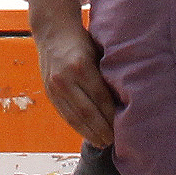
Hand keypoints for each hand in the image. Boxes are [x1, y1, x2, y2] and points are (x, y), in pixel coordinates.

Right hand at [31, 10, 118, 147]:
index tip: (124, 128)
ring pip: (74, 117)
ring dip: (89, 133)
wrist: (52, 30)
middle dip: (102, 130)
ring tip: (103, 143)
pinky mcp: (49, 92)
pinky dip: (77, 127)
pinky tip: (88, 134)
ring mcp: (55, 86)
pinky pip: (64, 114)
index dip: (112, 116)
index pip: (101, 98)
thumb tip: (127, 99)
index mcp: (81, 66)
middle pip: (87, 112)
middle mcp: (65, 78)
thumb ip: (107, 73)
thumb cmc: (83, 40)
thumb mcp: (98, 51)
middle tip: (115, 142)